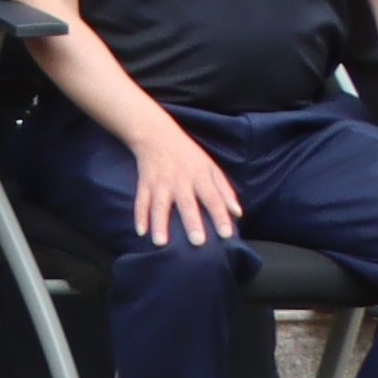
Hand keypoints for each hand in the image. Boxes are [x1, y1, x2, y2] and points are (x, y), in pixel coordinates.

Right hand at [129, 128, 245, 245]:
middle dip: (192, 222)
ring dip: (159, 223)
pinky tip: (141, 232)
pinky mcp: (144, 183)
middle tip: (197, 242)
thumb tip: (238, 213)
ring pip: (159, 205)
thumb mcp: (211, 168)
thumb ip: (225, 191)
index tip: (227, 234)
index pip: (213, 198)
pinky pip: (141, 201)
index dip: (220, 216)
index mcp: (200, 176)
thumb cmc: (189, 155)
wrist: (156, 134)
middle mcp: (180, 181)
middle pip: (186, 203)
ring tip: (160, 243)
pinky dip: (139, 216)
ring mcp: (160, 183)